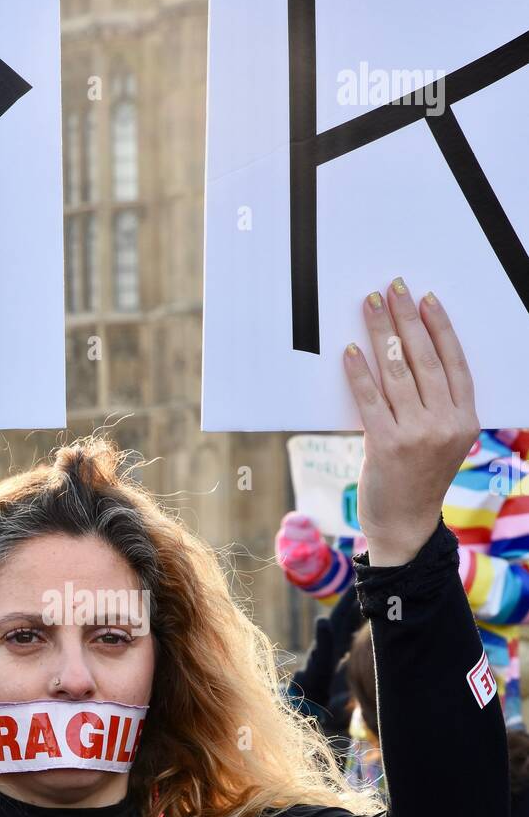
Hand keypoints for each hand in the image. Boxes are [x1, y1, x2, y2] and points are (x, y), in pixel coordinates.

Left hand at [343, 279, 478, 566]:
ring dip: (382, 334)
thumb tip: (405, 356)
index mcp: (465, 420)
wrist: (405, 527)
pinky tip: (351, 351)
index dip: (440, 327)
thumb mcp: (442, 442)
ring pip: (397, 372)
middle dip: (407, 318)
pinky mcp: (387, 445)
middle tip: (393, 289)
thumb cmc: (418, 480)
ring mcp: (417, 434)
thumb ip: (436, 406)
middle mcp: (445, 424)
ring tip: (370, 306)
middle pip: (425, 359)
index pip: (455, 362)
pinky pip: (370, 399)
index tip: (427, 299)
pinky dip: (360, 372)